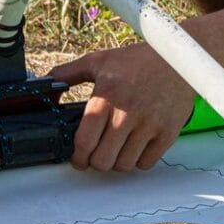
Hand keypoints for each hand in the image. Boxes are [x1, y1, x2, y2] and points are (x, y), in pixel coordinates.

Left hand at [53, 43, 197, 172]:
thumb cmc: (136, 60)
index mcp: (106, 96)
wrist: (178, 58)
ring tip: (115, 150)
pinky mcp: (168, 132)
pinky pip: (146, 163)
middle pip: (103, 160)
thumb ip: (67, 74)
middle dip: (95, 162)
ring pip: (124, 165)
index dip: (78, 157)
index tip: (78, 158)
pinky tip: (134, 147)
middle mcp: (127, 113)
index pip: (85, 141)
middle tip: (96, 155)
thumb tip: (46, 90)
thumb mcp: (98, 61)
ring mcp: (150, 124)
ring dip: (116, 162)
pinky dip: (138, 161)